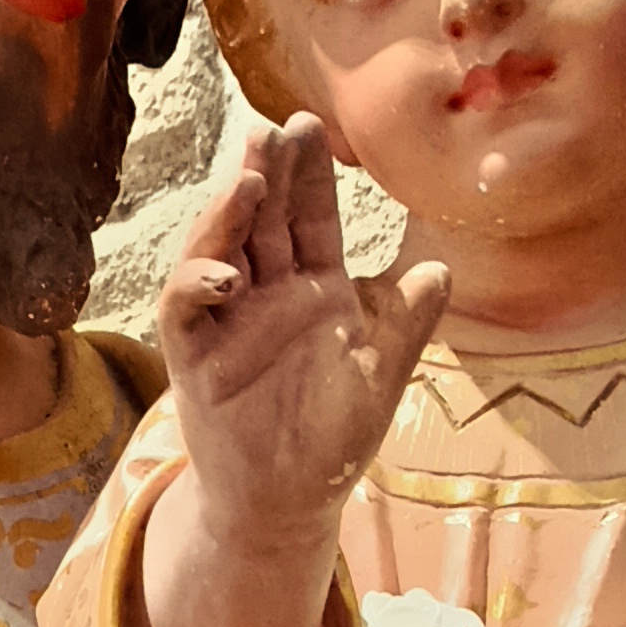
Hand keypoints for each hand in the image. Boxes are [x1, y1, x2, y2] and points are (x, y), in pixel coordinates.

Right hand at [158, 119, 448, 557]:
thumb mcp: (381, 377)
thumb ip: (406, 324)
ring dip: (228, 217)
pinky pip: (185, 311)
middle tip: (269, 128)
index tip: (311, 125)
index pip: (309, 218)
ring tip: (250, 184)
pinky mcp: (194, 358)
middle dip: (264, 173)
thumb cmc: (332, 437)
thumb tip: (440, 270)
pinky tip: (224, 274)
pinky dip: (197, 286)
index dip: (309, 175)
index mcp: (313, 288)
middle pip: (260, 220)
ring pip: (217, 251)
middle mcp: (265, 295)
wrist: (288, 501)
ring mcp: (226, 323)